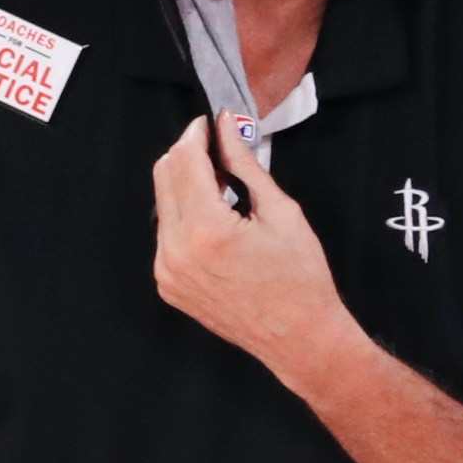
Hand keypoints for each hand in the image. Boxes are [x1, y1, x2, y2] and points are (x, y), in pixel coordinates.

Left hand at [152, 112, 349, 375]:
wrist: (300, 338)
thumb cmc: (300, 282)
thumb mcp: (281, 212)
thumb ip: (246, 166)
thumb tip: (228, 130)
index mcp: (206, 230)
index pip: (185, 160)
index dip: (196, 134)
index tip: (210, 123)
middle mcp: (177, 251)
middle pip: (164, 176)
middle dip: (188, 154)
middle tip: (218, 149)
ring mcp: (168, 271)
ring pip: (162, 204)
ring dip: (186, 185)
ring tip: (224, 190)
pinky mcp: (168, 285)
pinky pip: (166, 234)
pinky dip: (185, 217)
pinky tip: (217, 221)